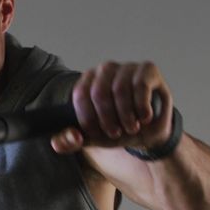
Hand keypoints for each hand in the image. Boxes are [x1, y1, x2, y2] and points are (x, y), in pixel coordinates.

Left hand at [51, 60, 172, 153]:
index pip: (80, 95)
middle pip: (99, 93)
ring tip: (131, 127)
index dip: (88, 119)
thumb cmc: (119, 128)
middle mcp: (105, 70)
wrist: (149, 131)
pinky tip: (144, 117)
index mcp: (88, 81)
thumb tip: (60, 142)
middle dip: (107, 120)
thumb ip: (71, 140)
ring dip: (126, 116)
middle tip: (116, 133)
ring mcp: (127, 67)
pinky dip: (141, 107)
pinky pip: (140, 85)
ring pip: (120, 90)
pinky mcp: (147, 69)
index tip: (97, 135)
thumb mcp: (92, 138)